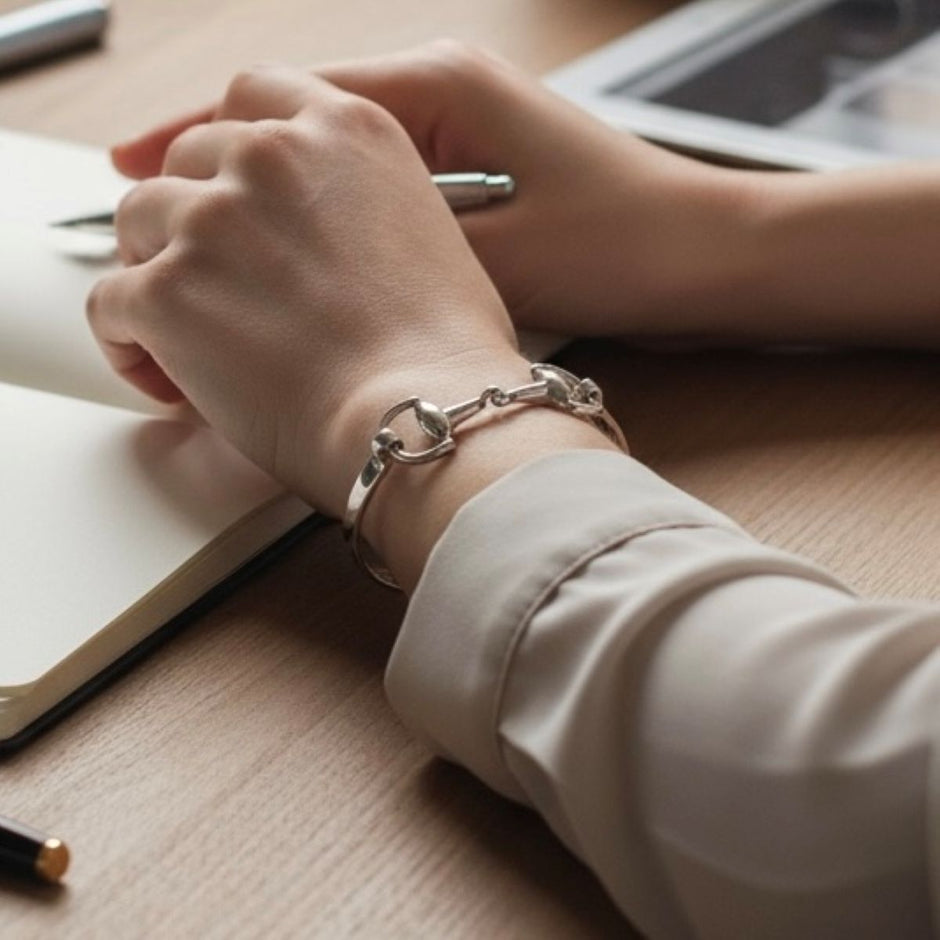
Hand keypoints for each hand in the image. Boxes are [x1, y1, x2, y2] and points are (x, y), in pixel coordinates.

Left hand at [89, 64, 527, 518]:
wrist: (425, 414)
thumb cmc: (445, 351)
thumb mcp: (428, 232)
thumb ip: (358, 202)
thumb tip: (314, 239)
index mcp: (345, 133)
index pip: (253, 96)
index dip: (227, 145)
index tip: (223, 184)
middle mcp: (272, 157)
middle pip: (187, 161)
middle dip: (191, 219)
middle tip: (212, 283)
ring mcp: (213, 219)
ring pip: (138, 222)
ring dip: (154, 272)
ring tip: (185, 337)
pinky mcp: (168, 290)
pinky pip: (110, 303)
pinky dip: (126, 342)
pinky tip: (166, 378)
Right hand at [111, 42, 749, 340]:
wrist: (706, 259)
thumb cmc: (623, 248)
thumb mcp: (495, 257)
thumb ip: (388, 254)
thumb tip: (294, 271)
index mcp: (442, 90)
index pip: (291, 99)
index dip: (203, 135)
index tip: (136, 167)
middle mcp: (444, 90)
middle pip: (297, 111)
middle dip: (218, 151)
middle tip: (144, 200)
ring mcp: (458, 127)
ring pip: (329, 147)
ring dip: (263, 178)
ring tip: (195, 222)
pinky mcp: (473, 168)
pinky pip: (371, 179)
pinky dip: (320, 205)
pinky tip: (285, 238)